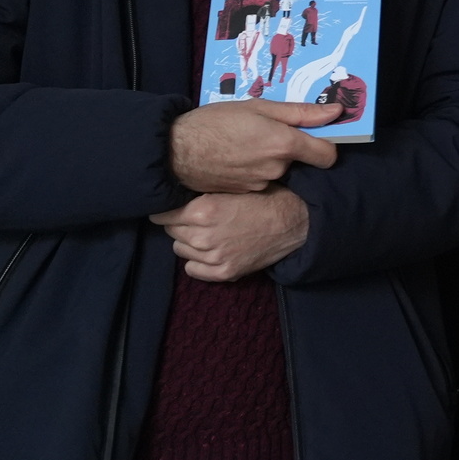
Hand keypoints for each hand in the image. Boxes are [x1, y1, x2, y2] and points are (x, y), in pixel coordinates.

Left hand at [150, 190, 310, 281]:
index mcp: (204, 210)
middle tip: (196, 219)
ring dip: (189, 242)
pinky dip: (197, 261)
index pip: (163, 214)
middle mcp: (204, 235)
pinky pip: (192, 269)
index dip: (169, 209)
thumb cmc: (265, 198)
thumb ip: (203, 194)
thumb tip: (176, 193)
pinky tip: (210, 251)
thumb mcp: (233, 187)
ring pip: (180, 249)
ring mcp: (213, 257)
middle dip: (180, 224)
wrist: (295, 222)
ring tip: (207, 234)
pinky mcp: (224, 272)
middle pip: (171, 231)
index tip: (174, 208)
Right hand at [170, 99, 343, 193]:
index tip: (315, 136)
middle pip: (299, 160)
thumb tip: (337, 112)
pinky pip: (260, 180)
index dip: (325, 145)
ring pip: (278, 170)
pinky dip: (253, 170)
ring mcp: (261, 184)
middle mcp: (277, 169)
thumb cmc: (215, 122)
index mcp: (284, 144)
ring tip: (243, 145)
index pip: (328, 156)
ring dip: (268, 159)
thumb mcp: (258, 107)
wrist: (173, 151)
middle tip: (263, 132)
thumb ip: (301, 112)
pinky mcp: (246, 193)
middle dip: (287, 148)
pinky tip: (234, 159)